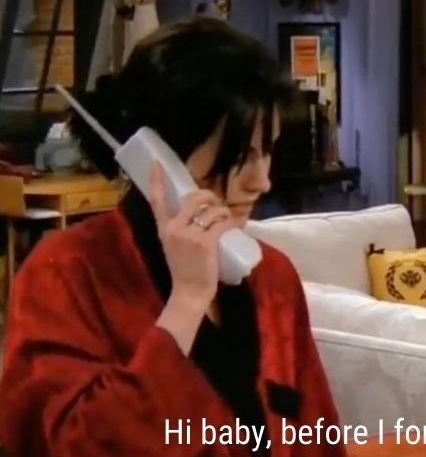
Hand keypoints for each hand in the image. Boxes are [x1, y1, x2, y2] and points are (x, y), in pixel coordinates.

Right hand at [148, 162, 235, 352]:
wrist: (189, 293)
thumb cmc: (184, 271)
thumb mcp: (173, 246)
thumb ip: (181, 230)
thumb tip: (200, 214)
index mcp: (164, 229)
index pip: (156, 200)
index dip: (157, 180)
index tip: (156, 163)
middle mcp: (174, 228)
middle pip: (192, 198)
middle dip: (208, 196)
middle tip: (216, 203)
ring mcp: (190, 235)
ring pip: (211, 210)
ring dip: (224, 212)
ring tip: (228, 219)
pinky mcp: (206, 242)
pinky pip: (223, 222)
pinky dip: (233, 222)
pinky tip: (238, 225)